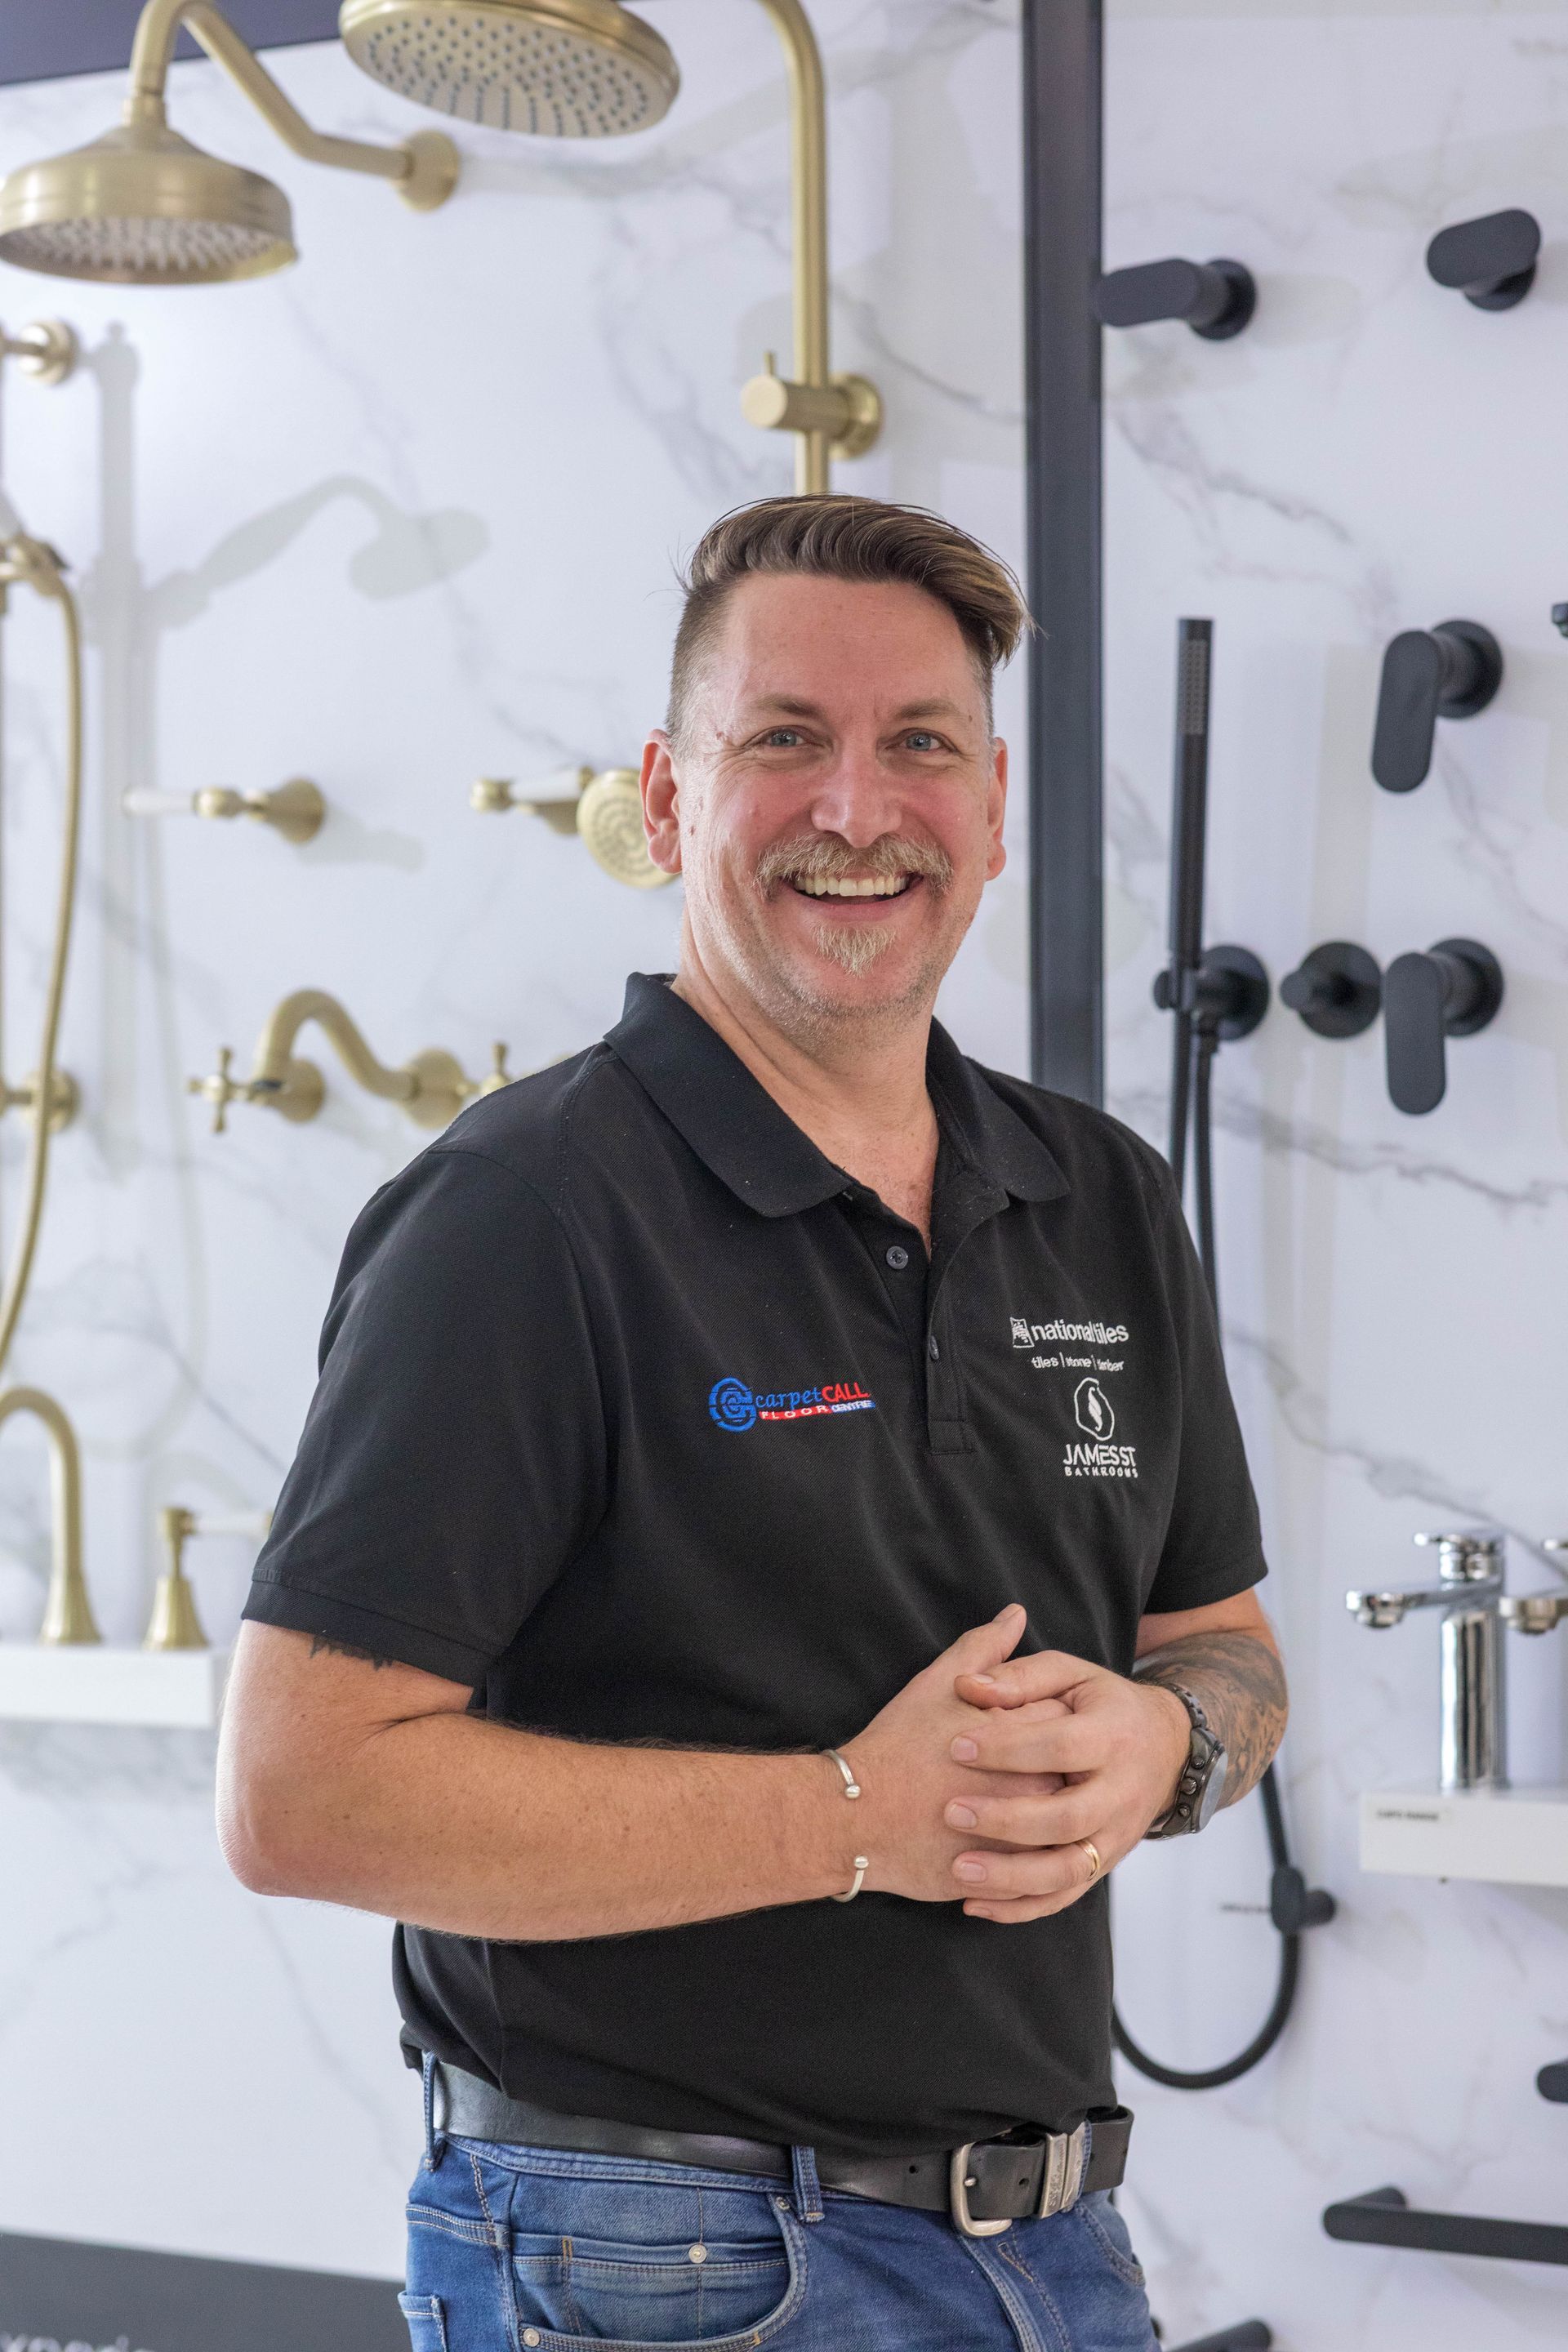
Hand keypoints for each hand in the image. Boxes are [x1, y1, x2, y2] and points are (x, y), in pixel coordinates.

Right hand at [839, 1604, 1068, 1902]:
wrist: (856, 1816)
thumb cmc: (895, 1745)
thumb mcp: (937, 1685)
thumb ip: (984, 1649)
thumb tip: (1016, 1614)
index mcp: (1024, 1734)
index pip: (1064, 1721)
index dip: (1046, 1719)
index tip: (1023, 1724)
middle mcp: (1034, 1786)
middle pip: (1073, 1775)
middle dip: (1055, 1770)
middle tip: (1019, 1769)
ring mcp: (1024, 1836)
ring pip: (1063, 1828)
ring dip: (1050, 1819)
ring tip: (1013, 1806)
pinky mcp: (1008, 1875)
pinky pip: (1040, 1873)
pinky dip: (1031, 1859)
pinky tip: (1011, 1845)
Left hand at [942, 1650, 1191, 1922]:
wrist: (1167, 1748)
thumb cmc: (1101, 1705)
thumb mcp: (1071, 1674)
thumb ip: (1019, 1676)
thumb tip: (966, 1686)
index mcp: (1113, 1736)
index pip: (1061, 1746)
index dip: (1007, 1747)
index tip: (955, 1745)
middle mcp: (1120, 1793)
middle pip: (1066, 1818)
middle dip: (1006, 1819)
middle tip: (950, 1811)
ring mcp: (1115, 1837)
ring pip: (1066, 1870)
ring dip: (1010, 1876)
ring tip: (958, 1870)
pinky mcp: (1103, 1865)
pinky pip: (1063, 1897)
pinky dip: (1019, 1908)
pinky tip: (972, 1904)